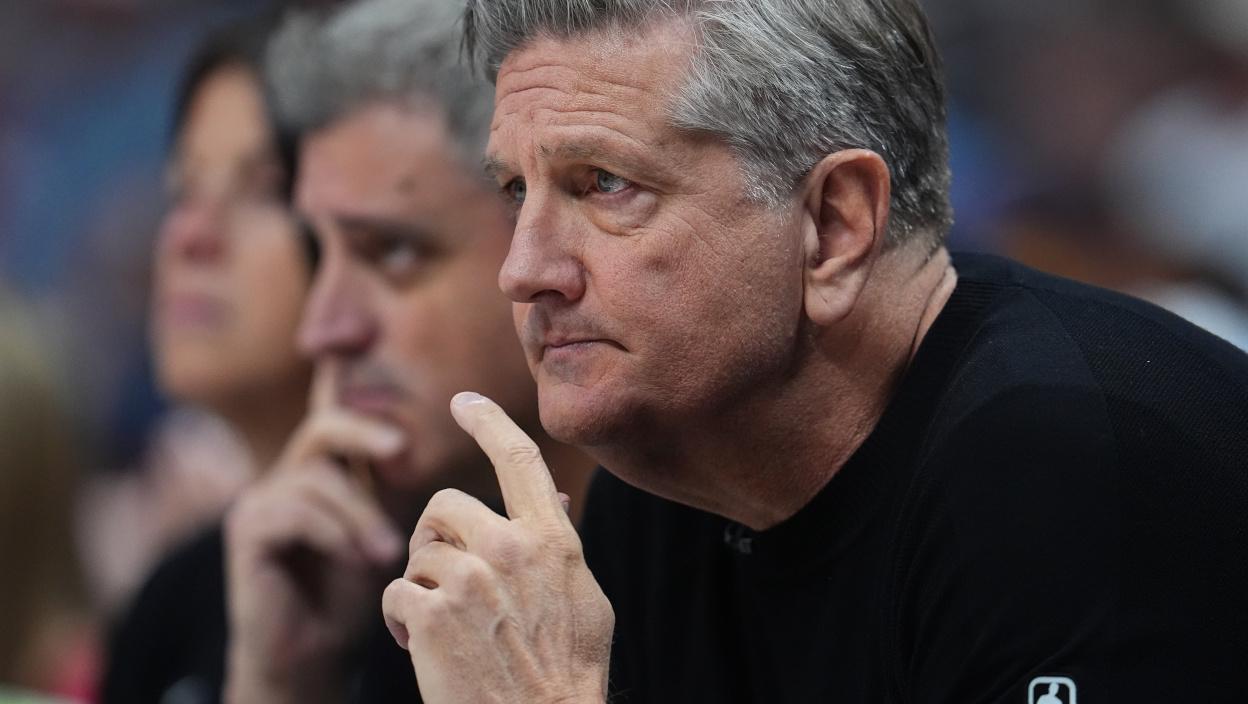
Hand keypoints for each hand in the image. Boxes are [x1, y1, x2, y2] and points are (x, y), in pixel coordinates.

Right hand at [224, 363, 405, 703]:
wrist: (309, 657)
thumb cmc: (353, 597)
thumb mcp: (389, 534)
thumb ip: (408, 495)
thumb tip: (477, 462)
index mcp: (328, 473)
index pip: (340, 418)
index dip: (352, 386)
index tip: (376, 367)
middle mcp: (290, 476)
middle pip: (323, 427)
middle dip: (362, 430)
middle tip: (399, 448)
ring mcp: (263, 500)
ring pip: (316, 476)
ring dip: (358, 513)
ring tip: (383, 553)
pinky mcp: (246, 530)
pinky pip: (292, 509)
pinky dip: (332, 532)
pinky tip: (358, 561)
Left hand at [382, 393, 612, 703]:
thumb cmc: (567, 676)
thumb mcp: (584, 603)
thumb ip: (561, 547)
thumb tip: (554, 499)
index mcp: (552, 541)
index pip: (519, 459)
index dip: (489, 421)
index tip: (465, 402)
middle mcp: (511, 548)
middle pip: (445, 504)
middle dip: (434, 538)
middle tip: (440, 579)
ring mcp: (470, 580)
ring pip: (417, 553)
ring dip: (419, 588)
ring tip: (440, 628)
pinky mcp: (431, 614)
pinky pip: (393, 592)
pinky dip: (398, 621)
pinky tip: (420, 649)